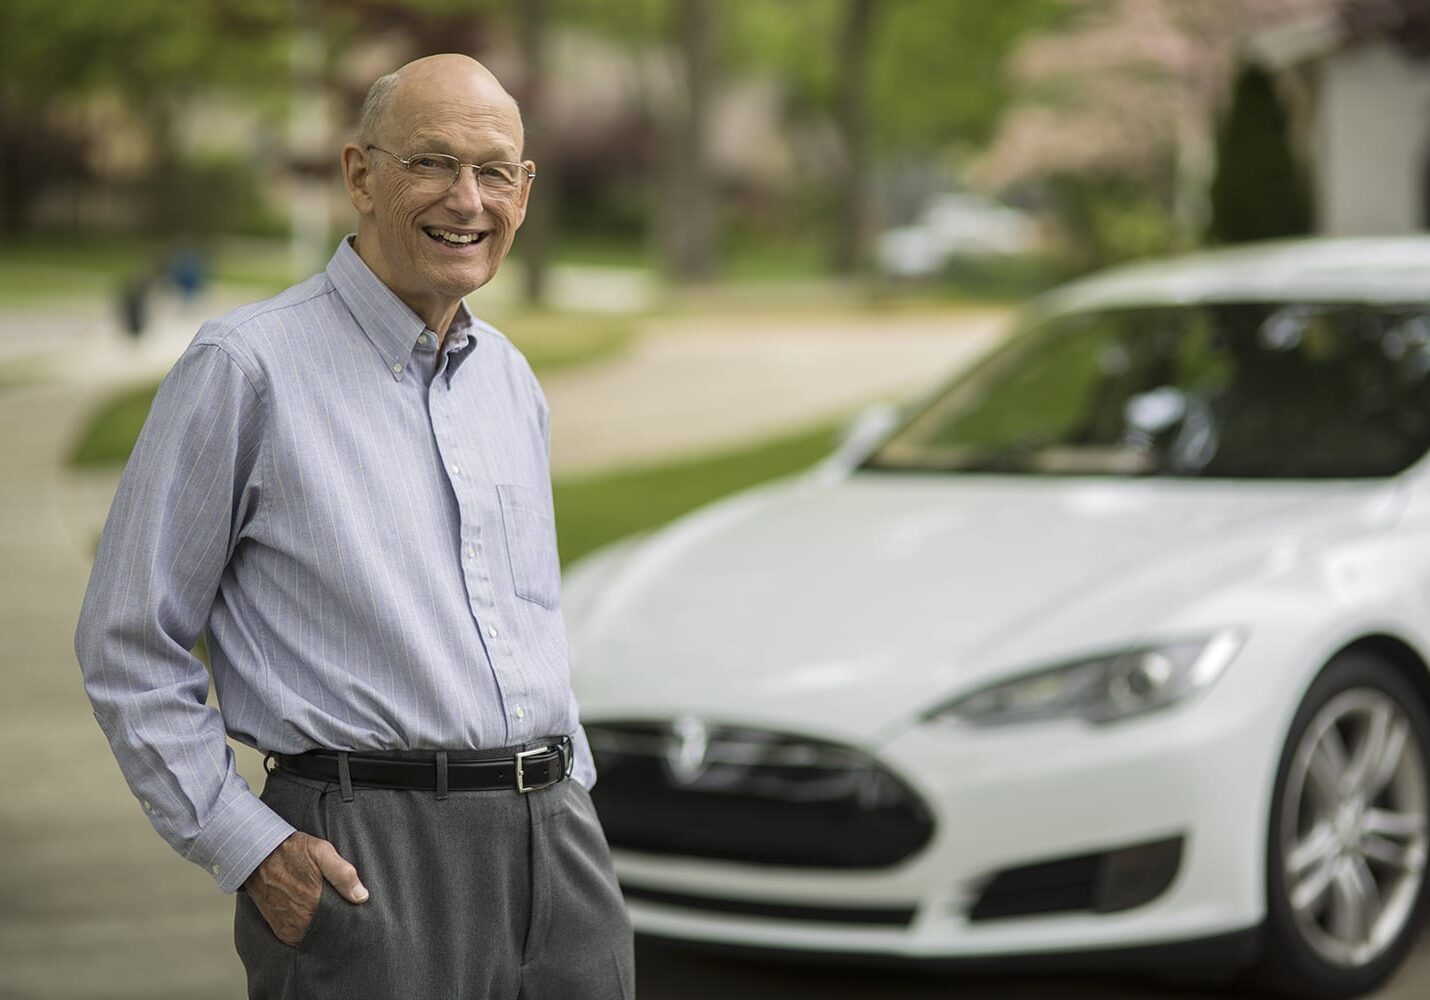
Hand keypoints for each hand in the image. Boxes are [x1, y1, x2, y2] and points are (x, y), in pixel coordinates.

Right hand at [243, 831, 368, 946]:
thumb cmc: (292, 851)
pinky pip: (301, 939)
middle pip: (330, 931)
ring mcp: (290, 928)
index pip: (342, 923)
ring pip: (316, 937)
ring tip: (330, 916)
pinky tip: (315, 920)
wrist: (258, 855)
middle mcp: (301, 920)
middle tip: (345, 914)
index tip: (357, 914)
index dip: (351, 919)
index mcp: (315, 902)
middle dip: (339, 925)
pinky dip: (309, 933)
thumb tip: (362, 897)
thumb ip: (343, 874)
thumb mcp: (321, 852)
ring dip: (324, 930)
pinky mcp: (281, 930)